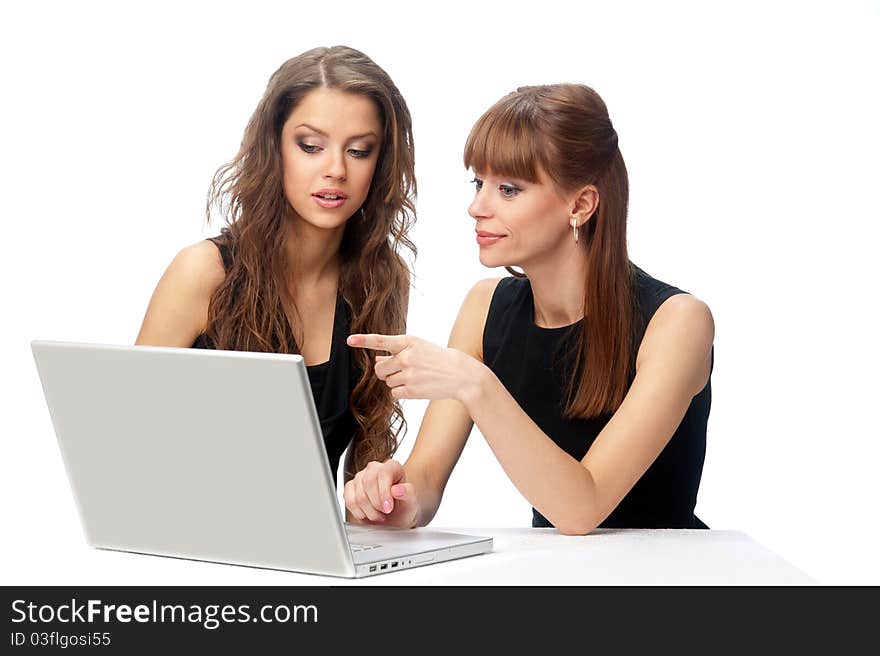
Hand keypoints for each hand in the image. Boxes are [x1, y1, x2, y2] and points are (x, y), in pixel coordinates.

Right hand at [343, 459, 419, 527]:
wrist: (395, 519)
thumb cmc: (403, 508)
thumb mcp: (411, 502)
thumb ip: (408, 493)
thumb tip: (397, 490)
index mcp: (392, 467)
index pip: (383, 473)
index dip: (384, 493)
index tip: (388, 508)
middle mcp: (375, 468)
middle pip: (368, 482)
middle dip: (376, 504)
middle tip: (384, 513)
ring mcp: (360, 477)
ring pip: (358, 495)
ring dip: (369, 511)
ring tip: (379, 515)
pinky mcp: (350, 488)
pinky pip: (349, 501)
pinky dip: (359, 512)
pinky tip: (368, 514)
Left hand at [346, 333, 479, 401]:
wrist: (462, 375)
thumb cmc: (440, 360)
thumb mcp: (420, 348)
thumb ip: (397, 352)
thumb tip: (376, 361)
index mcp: (409, 341)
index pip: (381, 341)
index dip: (363, 340)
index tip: (350, 340)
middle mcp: (407, 357)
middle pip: (380, 369)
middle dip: (386, 371)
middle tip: (402, 370)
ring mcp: (409, 374)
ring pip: (387, 381)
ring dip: (396, 381)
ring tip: (415, 377)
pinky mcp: (412, 390)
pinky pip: (394, 393)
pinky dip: (402, 392)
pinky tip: (417, 386)